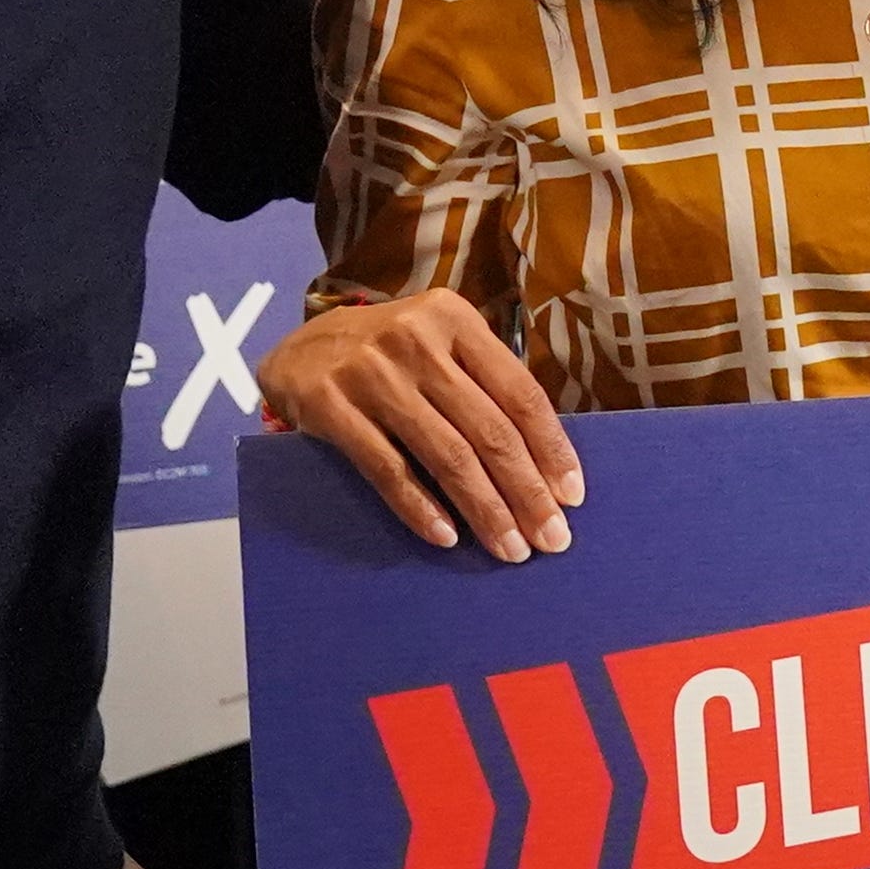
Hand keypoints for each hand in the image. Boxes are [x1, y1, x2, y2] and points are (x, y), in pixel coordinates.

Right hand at [256, 287, 580, 556]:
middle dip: (526, 492)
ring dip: (485, 510)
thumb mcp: (439, 343)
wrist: (297, 347)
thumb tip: (542, 463)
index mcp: (455, 320)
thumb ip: (483, 384)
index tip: (572, 496)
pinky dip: (420, 508)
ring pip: (446, 455)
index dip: (551, 448)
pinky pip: (388, 470)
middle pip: (489, 430)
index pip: (519, 393)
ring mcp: (372, 374)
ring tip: (509, 548)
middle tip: (551, 538)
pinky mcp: (331, 407)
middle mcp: (417, 341)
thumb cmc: (390, 354)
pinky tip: (447, 537)